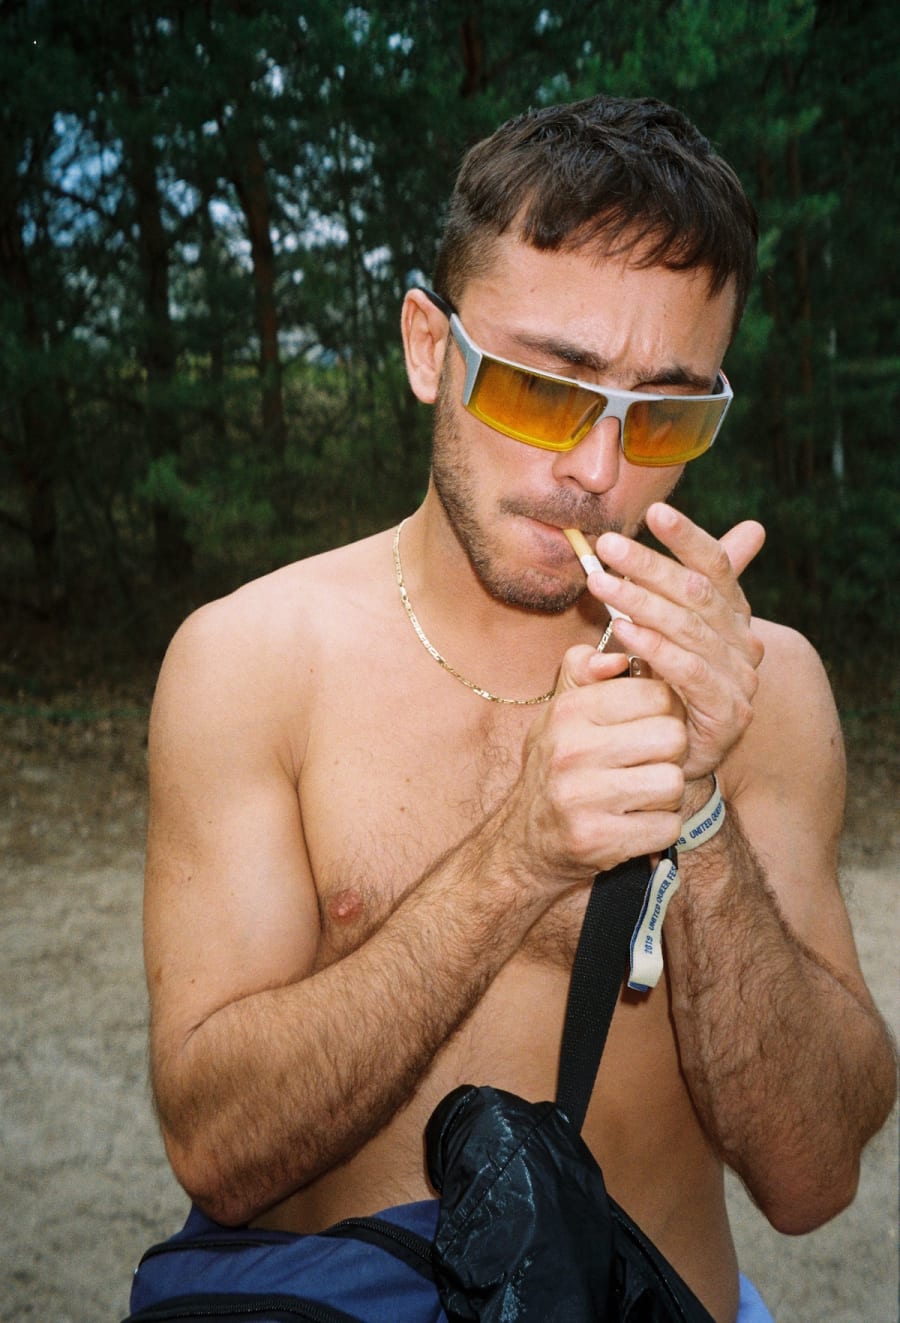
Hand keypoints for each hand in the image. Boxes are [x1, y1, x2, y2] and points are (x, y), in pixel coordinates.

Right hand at [505, 645, 686, 890]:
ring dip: (665, 795)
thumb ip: (584, 670)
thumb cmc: (557, 765)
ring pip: (673, 783)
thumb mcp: (561, 711)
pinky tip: (633, 824)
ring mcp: (582, 798)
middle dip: (669, 754)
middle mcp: (571, 751)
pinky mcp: (597, 840)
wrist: (527, 840)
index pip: (657, 695)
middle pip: (673, 737)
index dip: (665, 712)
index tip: (648, 727)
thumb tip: (615, 658)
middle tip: (647, 764)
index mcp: (568, 711)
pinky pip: (666, 827)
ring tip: (638, 795)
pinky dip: (658, 829)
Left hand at [588, 504, 765, 781]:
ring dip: (640, 602)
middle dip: (648, 565)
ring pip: (688, 628)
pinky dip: (654, 648)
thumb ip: (684, 585)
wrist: (673, 757)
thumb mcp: (670, 630)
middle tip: (606, 545)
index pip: (716, 566)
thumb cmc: (665, 686)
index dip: (687, 537)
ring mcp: (739, 678)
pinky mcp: (728, 712)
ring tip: (600, 584)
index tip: (654, 511)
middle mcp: (743, 642)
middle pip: (696, 592)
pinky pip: (688, 671)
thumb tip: (747, 529)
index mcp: (731, 615)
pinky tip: (623, 631)